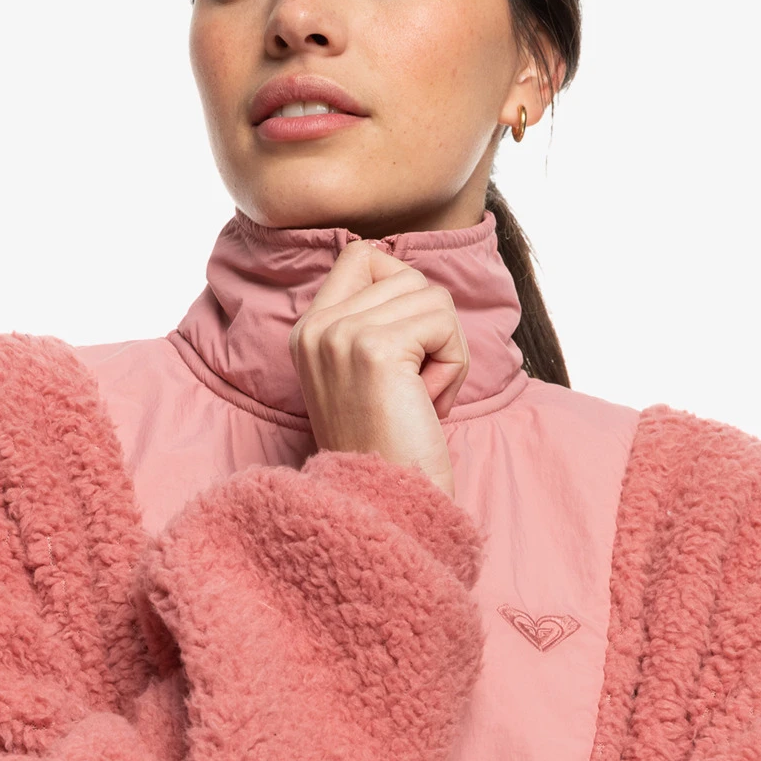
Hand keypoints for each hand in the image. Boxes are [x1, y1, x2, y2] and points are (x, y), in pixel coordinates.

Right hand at [288, 238, 469, 497]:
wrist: (386, 504)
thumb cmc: (392, 448)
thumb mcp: (368, 374)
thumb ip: (379, 322)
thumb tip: (416, 280)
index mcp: (308, 330)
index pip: (364, 255)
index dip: (402, 292)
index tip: (402, 354)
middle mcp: (316, 326)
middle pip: (408, 276)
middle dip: (430, 333)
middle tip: (412, 391)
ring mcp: (340, 334)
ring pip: (432, 297)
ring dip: (445, 352)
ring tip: (418, 400)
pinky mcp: (374, 347)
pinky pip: (444, 323)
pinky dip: (452, 367)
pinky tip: (426, 404)